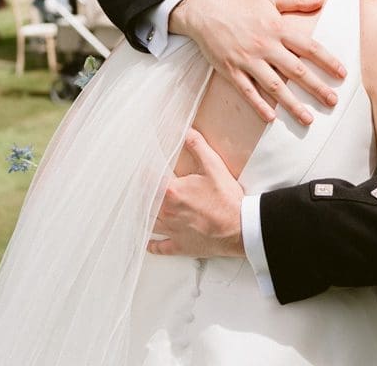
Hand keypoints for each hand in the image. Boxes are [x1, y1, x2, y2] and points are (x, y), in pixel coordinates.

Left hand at [149, 129, 245, 257]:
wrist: (240, 228)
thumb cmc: (227, 200)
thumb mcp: (214, 166)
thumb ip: (197, 146)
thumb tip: (186, 131)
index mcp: (171, 192)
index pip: (147, 179)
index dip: (141, 172)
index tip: (137, 167)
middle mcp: (167, 212)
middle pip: (144, 202)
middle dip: (141, 193)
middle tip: (136, 188)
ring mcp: (172, 230)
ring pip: (149, 223)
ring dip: (144, 216)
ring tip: (140, 210)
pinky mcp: (180, 245)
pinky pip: (160, 246)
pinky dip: (153, 244)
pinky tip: (148, 242)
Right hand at [171, 0, 345, 124]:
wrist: (204, 10)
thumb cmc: (240, 4)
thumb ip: (298, 0)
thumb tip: (323, 0)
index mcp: (277, 28)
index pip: (308, 47)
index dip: (327, 60)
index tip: (342, 74)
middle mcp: (265, 46)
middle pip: (295, 70)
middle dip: (316, 87)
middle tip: (333, 101)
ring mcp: (247, 60)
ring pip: (274, 86)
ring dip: (291, 104)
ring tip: (308, 119)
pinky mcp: (231, 70)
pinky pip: (247, 91)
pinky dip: (258, 106)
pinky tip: (271, 119)